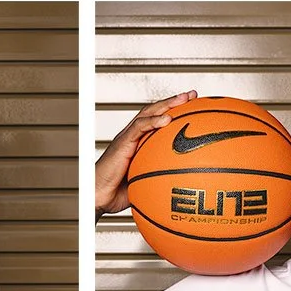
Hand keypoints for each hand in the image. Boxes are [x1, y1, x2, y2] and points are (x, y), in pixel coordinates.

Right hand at [96, 91, 196, 218]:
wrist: (97, 195)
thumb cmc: (117, 193)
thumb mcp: (145, 183)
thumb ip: (161, 178)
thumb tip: (184, 184)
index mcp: (139, 142)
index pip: (157, 120)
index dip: (174, 111)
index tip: (192, 107)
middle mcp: (133, 136)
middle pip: (155, 111)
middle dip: (174, 101)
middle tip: (192, 95)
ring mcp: (127, 137)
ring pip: (147, 113)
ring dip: (166, 104)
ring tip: (184, 98)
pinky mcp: (122, 142)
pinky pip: (139, 128)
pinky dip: (153, 121)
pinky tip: (167, 119)